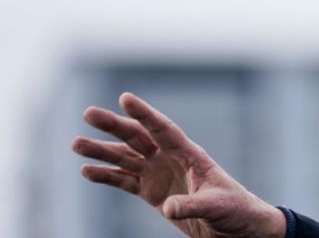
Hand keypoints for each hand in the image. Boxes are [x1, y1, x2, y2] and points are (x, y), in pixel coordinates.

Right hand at [72, 92, 285, 237]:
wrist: (237, 227)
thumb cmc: (235, 209)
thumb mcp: (217, 206)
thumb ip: (192, 204)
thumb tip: (170, 207)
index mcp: (190, 155)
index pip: (163, 130)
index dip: (145, 114)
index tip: (125, 98)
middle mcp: (171, 160)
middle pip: (138, 138)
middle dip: (114, 126)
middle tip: (88, 113)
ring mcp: (160, 175)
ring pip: (126, 158)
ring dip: (102, 151)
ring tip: (76, 144)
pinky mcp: (153, 194)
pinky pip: (125, 182)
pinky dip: (107, 177)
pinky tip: (87, 171)